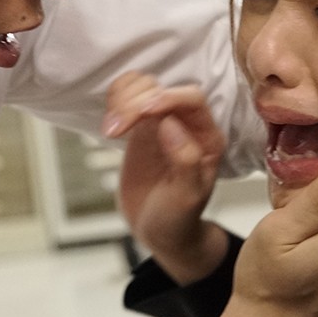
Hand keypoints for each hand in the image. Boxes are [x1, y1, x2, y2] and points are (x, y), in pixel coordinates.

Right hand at [103, 72, 228, 283]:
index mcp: (208, 137)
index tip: (141, 113)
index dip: (166, 98)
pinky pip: (126, 97)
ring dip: (122, 99)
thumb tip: (171, 124)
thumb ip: (186, 161)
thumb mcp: (186, 198)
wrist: (158, 231)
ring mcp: (161, 121)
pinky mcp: (139, 125)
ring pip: (142, 86)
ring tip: (111, 130)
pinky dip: (114, 100)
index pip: (191, 99)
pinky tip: (110, 124)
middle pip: (161, 88)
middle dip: (135, 102)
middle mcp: (187, 123)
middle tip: (115, 130)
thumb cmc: (178, 218)